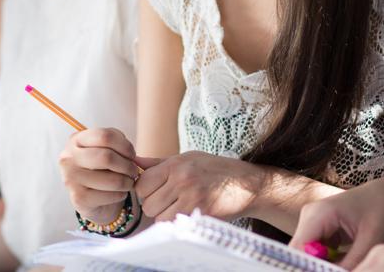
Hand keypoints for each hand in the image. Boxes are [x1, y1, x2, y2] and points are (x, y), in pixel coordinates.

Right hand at [58, 127, 140, 223]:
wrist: (89, 197)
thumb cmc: (101, 168)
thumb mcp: (105, 149)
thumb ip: (116, 143)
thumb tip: (129, 154)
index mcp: (76, 140)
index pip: (105, 136)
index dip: (125, 146)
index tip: (131, 155)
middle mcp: (69, 158)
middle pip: (107, 157)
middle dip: (128, 166)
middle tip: (133, 171)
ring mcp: (71, 179)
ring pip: (113, 180)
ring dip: (127, 182)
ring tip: (128, 182)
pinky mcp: (78, 198)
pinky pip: (110, 196)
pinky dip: (121, 195)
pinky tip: (118, 193)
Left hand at [134, 151, 262, 221]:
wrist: (248, 185)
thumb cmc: (216, 169)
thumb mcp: (188, 158)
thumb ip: (159, 163)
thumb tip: (134, 161)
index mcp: (176, 165)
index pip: (142, 183)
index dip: (145, 190)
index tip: (155, 191)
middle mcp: (182, 181)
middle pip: (148, 204)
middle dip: (154, 205)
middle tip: (168, 201)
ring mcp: (192, 199)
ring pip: (159, 218)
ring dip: (165, 217)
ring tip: (179, 208)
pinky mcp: (201, 215)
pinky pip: (175, 225)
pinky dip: (177, 223)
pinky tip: (188, 214)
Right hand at [290, 177, 383, 268]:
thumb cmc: (382, 210)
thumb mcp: (371, 240)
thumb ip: (352, 263)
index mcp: (319, 214)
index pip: (298, 248)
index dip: (306, 266)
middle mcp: (310, 217)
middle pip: (301, 252)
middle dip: (317, 266)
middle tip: (345, 269)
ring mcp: (312, 222)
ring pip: (308, 254)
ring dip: (325, 264)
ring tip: (350, 260)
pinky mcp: (318, 229)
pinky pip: (316, 252)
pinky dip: (329, 261)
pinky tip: (348, 258)